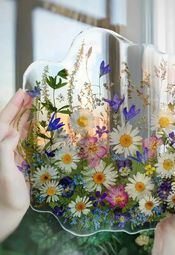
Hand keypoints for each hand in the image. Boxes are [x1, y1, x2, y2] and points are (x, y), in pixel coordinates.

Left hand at [0, 89, 31, 241]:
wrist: (10, 210)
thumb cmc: (7, 194)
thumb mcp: (6, 173)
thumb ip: (5, 151)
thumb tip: (12, 131)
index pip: (2, 122)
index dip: (11, 107)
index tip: (22, 93)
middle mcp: (2, 146)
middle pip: (7, 122)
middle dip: (17, 107)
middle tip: (28, 94)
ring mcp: (9, 151)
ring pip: (14, 128)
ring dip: (22, 115)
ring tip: (32, 104)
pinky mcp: (16, 156)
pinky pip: (21, 138)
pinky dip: (27, 128)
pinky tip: (32, 123)